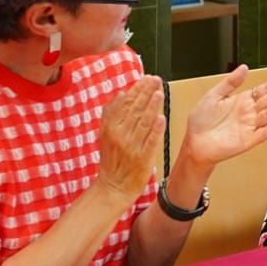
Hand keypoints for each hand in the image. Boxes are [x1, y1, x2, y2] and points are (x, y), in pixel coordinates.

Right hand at [97, 76, 165, 201]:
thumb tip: (122, 93)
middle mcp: (120, 135)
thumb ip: (112, 114)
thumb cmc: (112, 160)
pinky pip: (150, 142)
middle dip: (146, 93)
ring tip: (159, 93)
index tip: (146, 78)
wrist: (113, 187)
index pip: (125, 103)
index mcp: (110, 128)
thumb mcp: (105, 135)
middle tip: (156, 80)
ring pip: (142, 123)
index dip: (136, 89)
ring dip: (152, 107)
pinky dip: (155, 130)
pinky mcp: (142, 159)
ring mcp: (131, 147)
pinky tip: (162, 118)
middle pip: (134, 110)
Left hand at [183, 65, 266, 167]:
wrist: (194, 142)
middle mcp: (248, 113)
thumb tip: (244, 67)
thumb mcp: (213, 95)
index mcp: (241, 101)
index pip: (262, 91)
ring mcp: (250, 126)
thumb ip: (230, 82)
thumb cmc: (201, 120)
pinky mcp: (248, 140)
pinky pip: (264, 132)